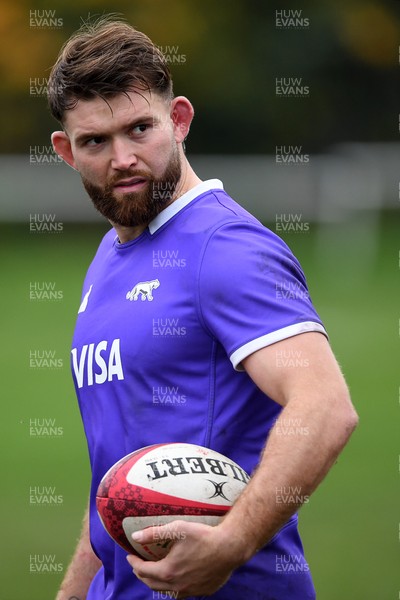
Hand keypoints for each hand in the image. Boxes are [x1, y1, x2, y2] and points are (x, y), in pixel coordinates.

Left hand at [126, 520, 244, 598]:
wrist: (229, 548)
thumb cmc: (204, 536)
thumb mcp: (178, 529)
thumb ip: (155, 533)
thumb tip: (135, 537)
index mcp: (168, 571)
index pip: (143, 571)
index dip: (134, 564)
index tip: (130, 556)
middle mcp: (177, 586)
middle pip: (152, 584)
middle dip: (142, 574)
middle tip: (139, 565)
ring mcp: (190, 591)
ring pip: (167, 592)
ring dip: (157, 583)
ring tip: (155, 572)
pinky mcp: (202, 591)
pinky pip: (182, 593)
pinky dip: (173, 586)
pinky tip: (177, 577)